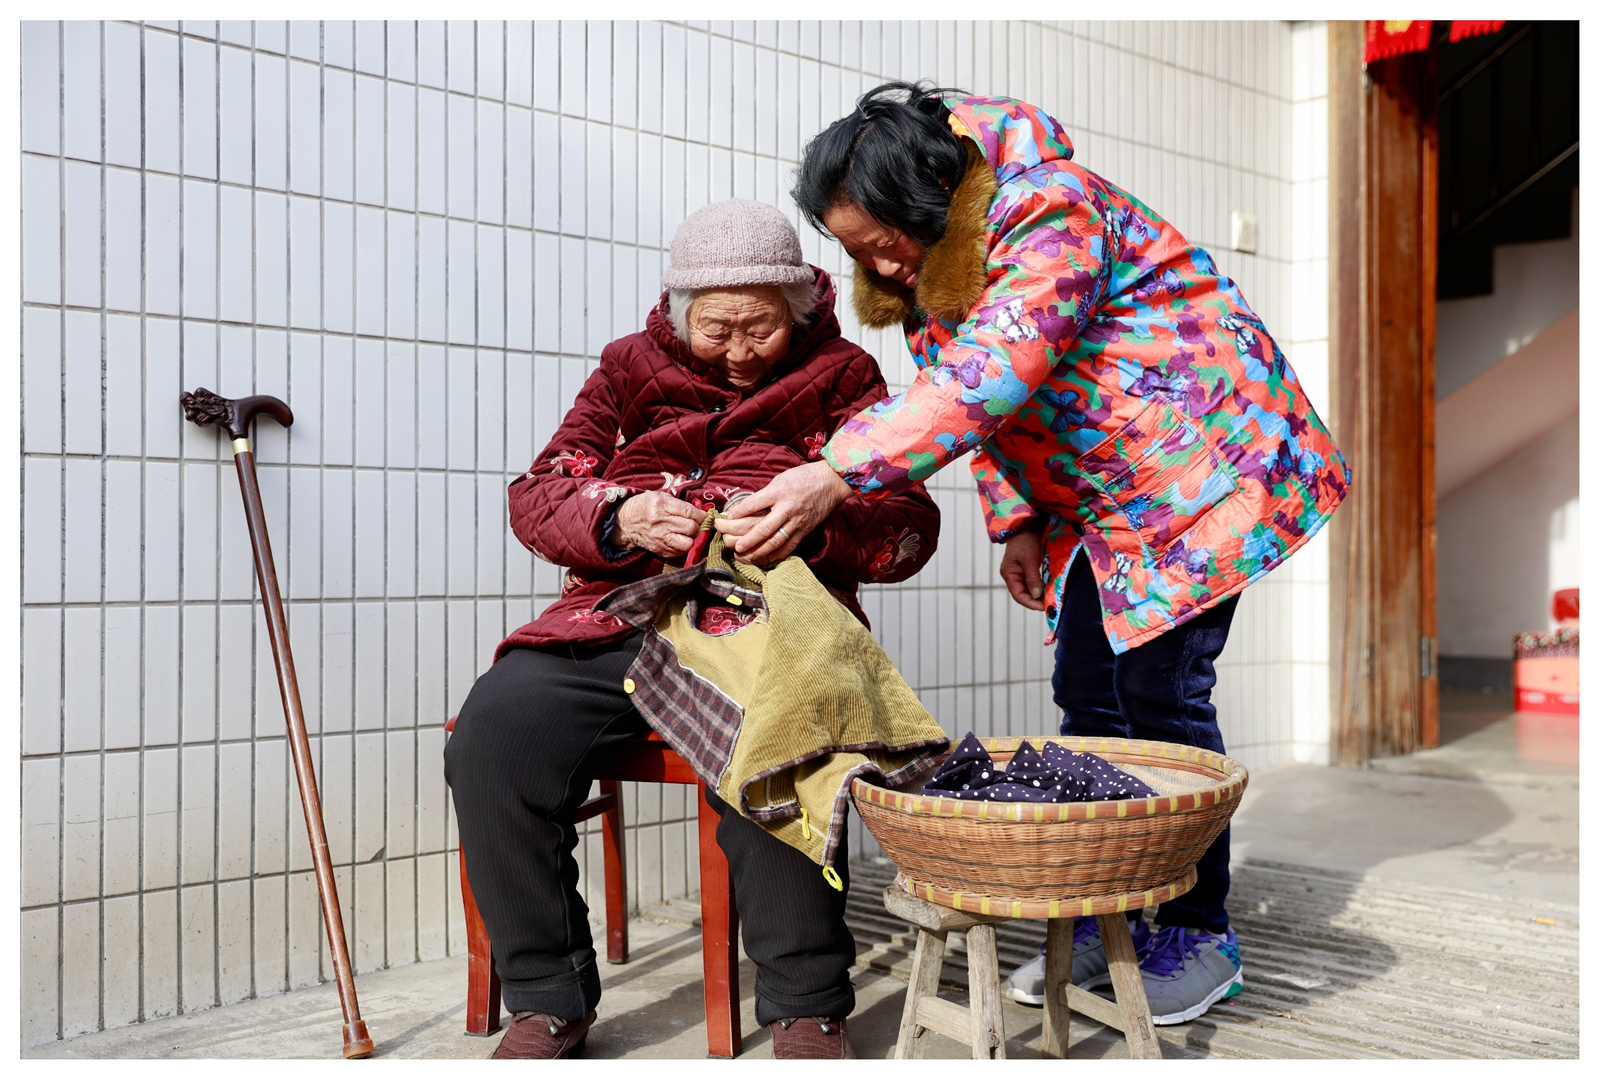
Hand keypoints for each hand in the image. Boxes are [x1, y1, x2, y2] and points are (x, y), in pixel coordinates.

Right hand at [614, 491, 702, 558]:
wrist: (626, 522)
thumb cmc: (647, 506)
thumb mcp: (662, 497)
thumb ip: (681, 504)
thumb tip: (702, 513)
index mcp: (661, 505)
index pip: (689, 512)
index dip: (701, 515)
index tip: (704, 516)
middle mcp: (660, 522)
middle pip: (691, 528)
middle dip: (698, 526)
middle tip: (697, 525)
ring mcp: (659, 538)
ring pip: (687, 543)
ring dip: (692, 539)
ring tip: (690, 534)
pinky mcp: (659, 550)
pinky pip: (679, 552)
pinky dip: (683, 547)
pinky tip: (681, 539)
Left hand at [715, 460, 852, 562]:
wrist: (831, 481)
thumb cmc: (803, 476)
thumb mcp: (780, 479)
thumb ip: (766, 494)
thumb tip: (749, 507)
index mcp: (778, 492)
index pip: (752, 504)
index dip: (737, 512)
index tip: (727, 518)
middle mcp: (787, 508)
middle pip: (762, 528)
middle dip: (746, 539)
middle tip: (732, 545)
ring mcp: (797, 521)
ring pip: (775, 541)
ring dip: (758, 550)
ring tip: (745, 554)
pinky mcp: (805, 529)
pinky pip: (789, 545)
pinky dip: (777, 554)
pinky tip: (766, 558)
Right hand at [998, 530, 1047, 610]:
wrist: (1028, 525)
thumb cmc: (1026, 541)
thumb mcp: (1029, 560)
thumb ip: (1032, 578)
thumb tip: (1036, 595)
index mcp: (1009, 574)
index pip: (1018, 595)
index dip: (1030, 603)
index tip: (1043, 607)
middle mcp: (1013, 575)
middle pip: (1024, 594)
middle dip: (1036, 600)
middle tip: (1050, 604)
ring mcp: (1020, 572)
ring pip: (1030, 589)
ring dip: (1039, 594)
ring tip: (1051, 598)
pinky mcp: (1028, 568)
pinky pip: (1034, 581)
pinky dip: (1041, 586)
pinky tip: (1049, 589)